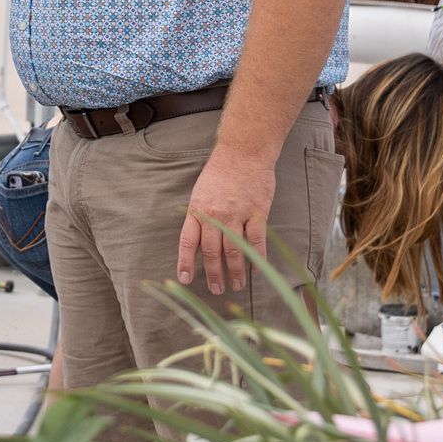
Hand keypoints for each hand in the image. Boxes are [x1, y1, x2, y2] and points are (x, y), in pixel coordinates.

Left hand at [177, 145, 275, 296]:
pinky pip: (257, 240)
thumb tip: (197, 244)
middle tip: (216, 290)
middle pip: (212, 252)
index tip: (185, 280)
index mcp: (198, 210)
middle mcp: (215, 215)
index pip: (188, 242)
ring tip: (236, 285)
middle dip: (214, 275)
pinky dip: (257, 257)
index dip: (186, 263)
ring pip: (235, 251)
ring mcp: (237, 214)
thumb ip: (199, 218)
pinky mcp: (257, 213)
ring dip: (236, 271)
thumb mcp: (200, 193)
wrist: (244, 151)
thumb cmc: (220, 172)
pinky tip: (256, 269)